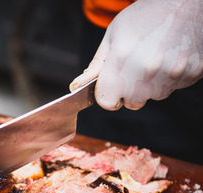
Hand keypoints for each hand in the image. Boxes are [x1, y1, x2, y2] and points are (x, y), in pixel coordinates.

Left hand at [70, 0, 202, 109]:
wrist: (185, 1)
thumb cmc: (145, 16)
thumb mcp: (113, 36)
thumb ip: (97, 65)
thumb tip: (78, 86)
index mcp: (122, 60)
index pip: (107, 102)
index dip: (107, 95)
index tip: (112, 87)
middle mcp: (147, 70)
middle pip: (132, 104)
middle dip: (130, 92)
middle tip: (136, 68)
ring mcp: (172, 73)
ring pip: (154, 97)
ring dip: (151, 85)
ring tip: (155, 59)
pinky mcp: (192, 73)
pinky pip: (174, 88)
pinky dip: (170, 78)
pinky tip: (170, 58)